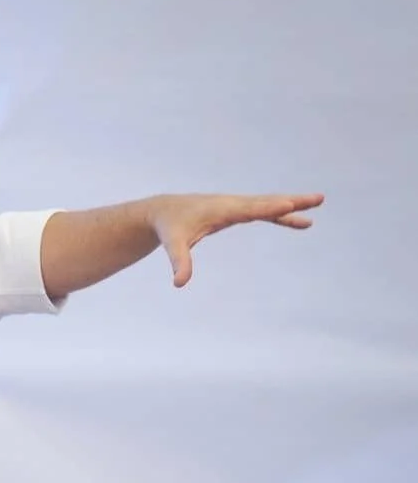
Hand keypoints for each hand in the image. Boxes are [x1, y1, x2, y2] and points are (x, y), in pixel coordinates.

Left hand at [149, 192, 321, 287]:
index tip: (288, 204)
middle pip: (267, 202)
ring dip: (293, 204)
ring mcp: (237, 206)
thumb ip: (179, 262)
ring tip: (318, 202)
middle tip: (317, 199)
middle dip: (290, 201)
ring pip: (269, 204)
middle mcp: (233, 204)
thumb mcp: (173, 244)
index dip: (268, 207)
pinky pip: (265, 212)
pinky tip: (302, 222)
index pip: (249, 208)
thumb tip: (179, 284)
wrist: (164, 211)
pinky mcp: (238, 211)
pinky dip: (283, 215)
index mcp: (221, 210)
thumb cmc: (170, 227)